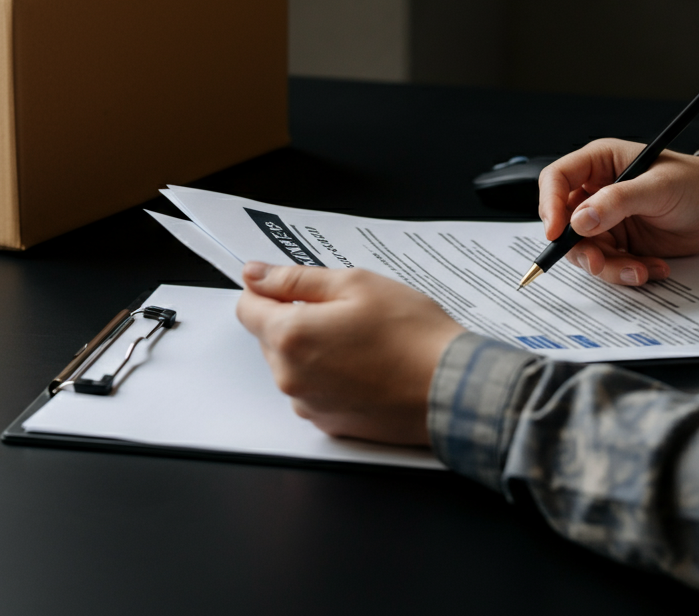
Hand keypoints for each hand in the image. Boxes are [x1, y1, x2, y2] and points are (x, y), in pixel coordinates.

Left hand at [236, 262, 463, 444]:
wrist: (451, 388)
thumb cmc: (412, 334)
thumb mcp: (356, 284)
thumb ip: (297, 279)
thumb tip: (256, 274)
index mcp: (290, 337)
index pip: (247, 308)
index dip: (267, 290)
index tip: (292, 285)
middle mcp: (290, 377)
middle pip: (270, 337)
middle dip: (296, 318)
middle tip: (346, 309)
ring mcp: (309, 405)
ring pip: (293, 364)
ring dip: (314, 347)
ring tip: (362, 338)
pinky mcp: (330, 423)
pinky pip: (314, 389)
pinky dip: (331, 374)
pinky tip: (367, 364)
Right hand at [538, 141, 698, 285]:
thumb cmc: (697, 182)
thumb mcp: (658, 188)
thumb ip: (617, 202)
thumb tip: (579, 220)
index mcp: (600, 162)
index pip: (557, 179)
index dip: (549, 205)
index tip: (555, 233)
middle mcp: (597, 190)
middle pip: (565, 221)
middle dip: (579, 247)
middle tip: (597, 262)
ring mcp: (607, 218)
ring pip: (585, 249)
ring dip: (608, 265)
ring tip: (640, 269)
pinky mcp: (621, 242)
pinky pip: (609, 263)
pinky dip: (628, 271)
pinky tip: (655, 267)